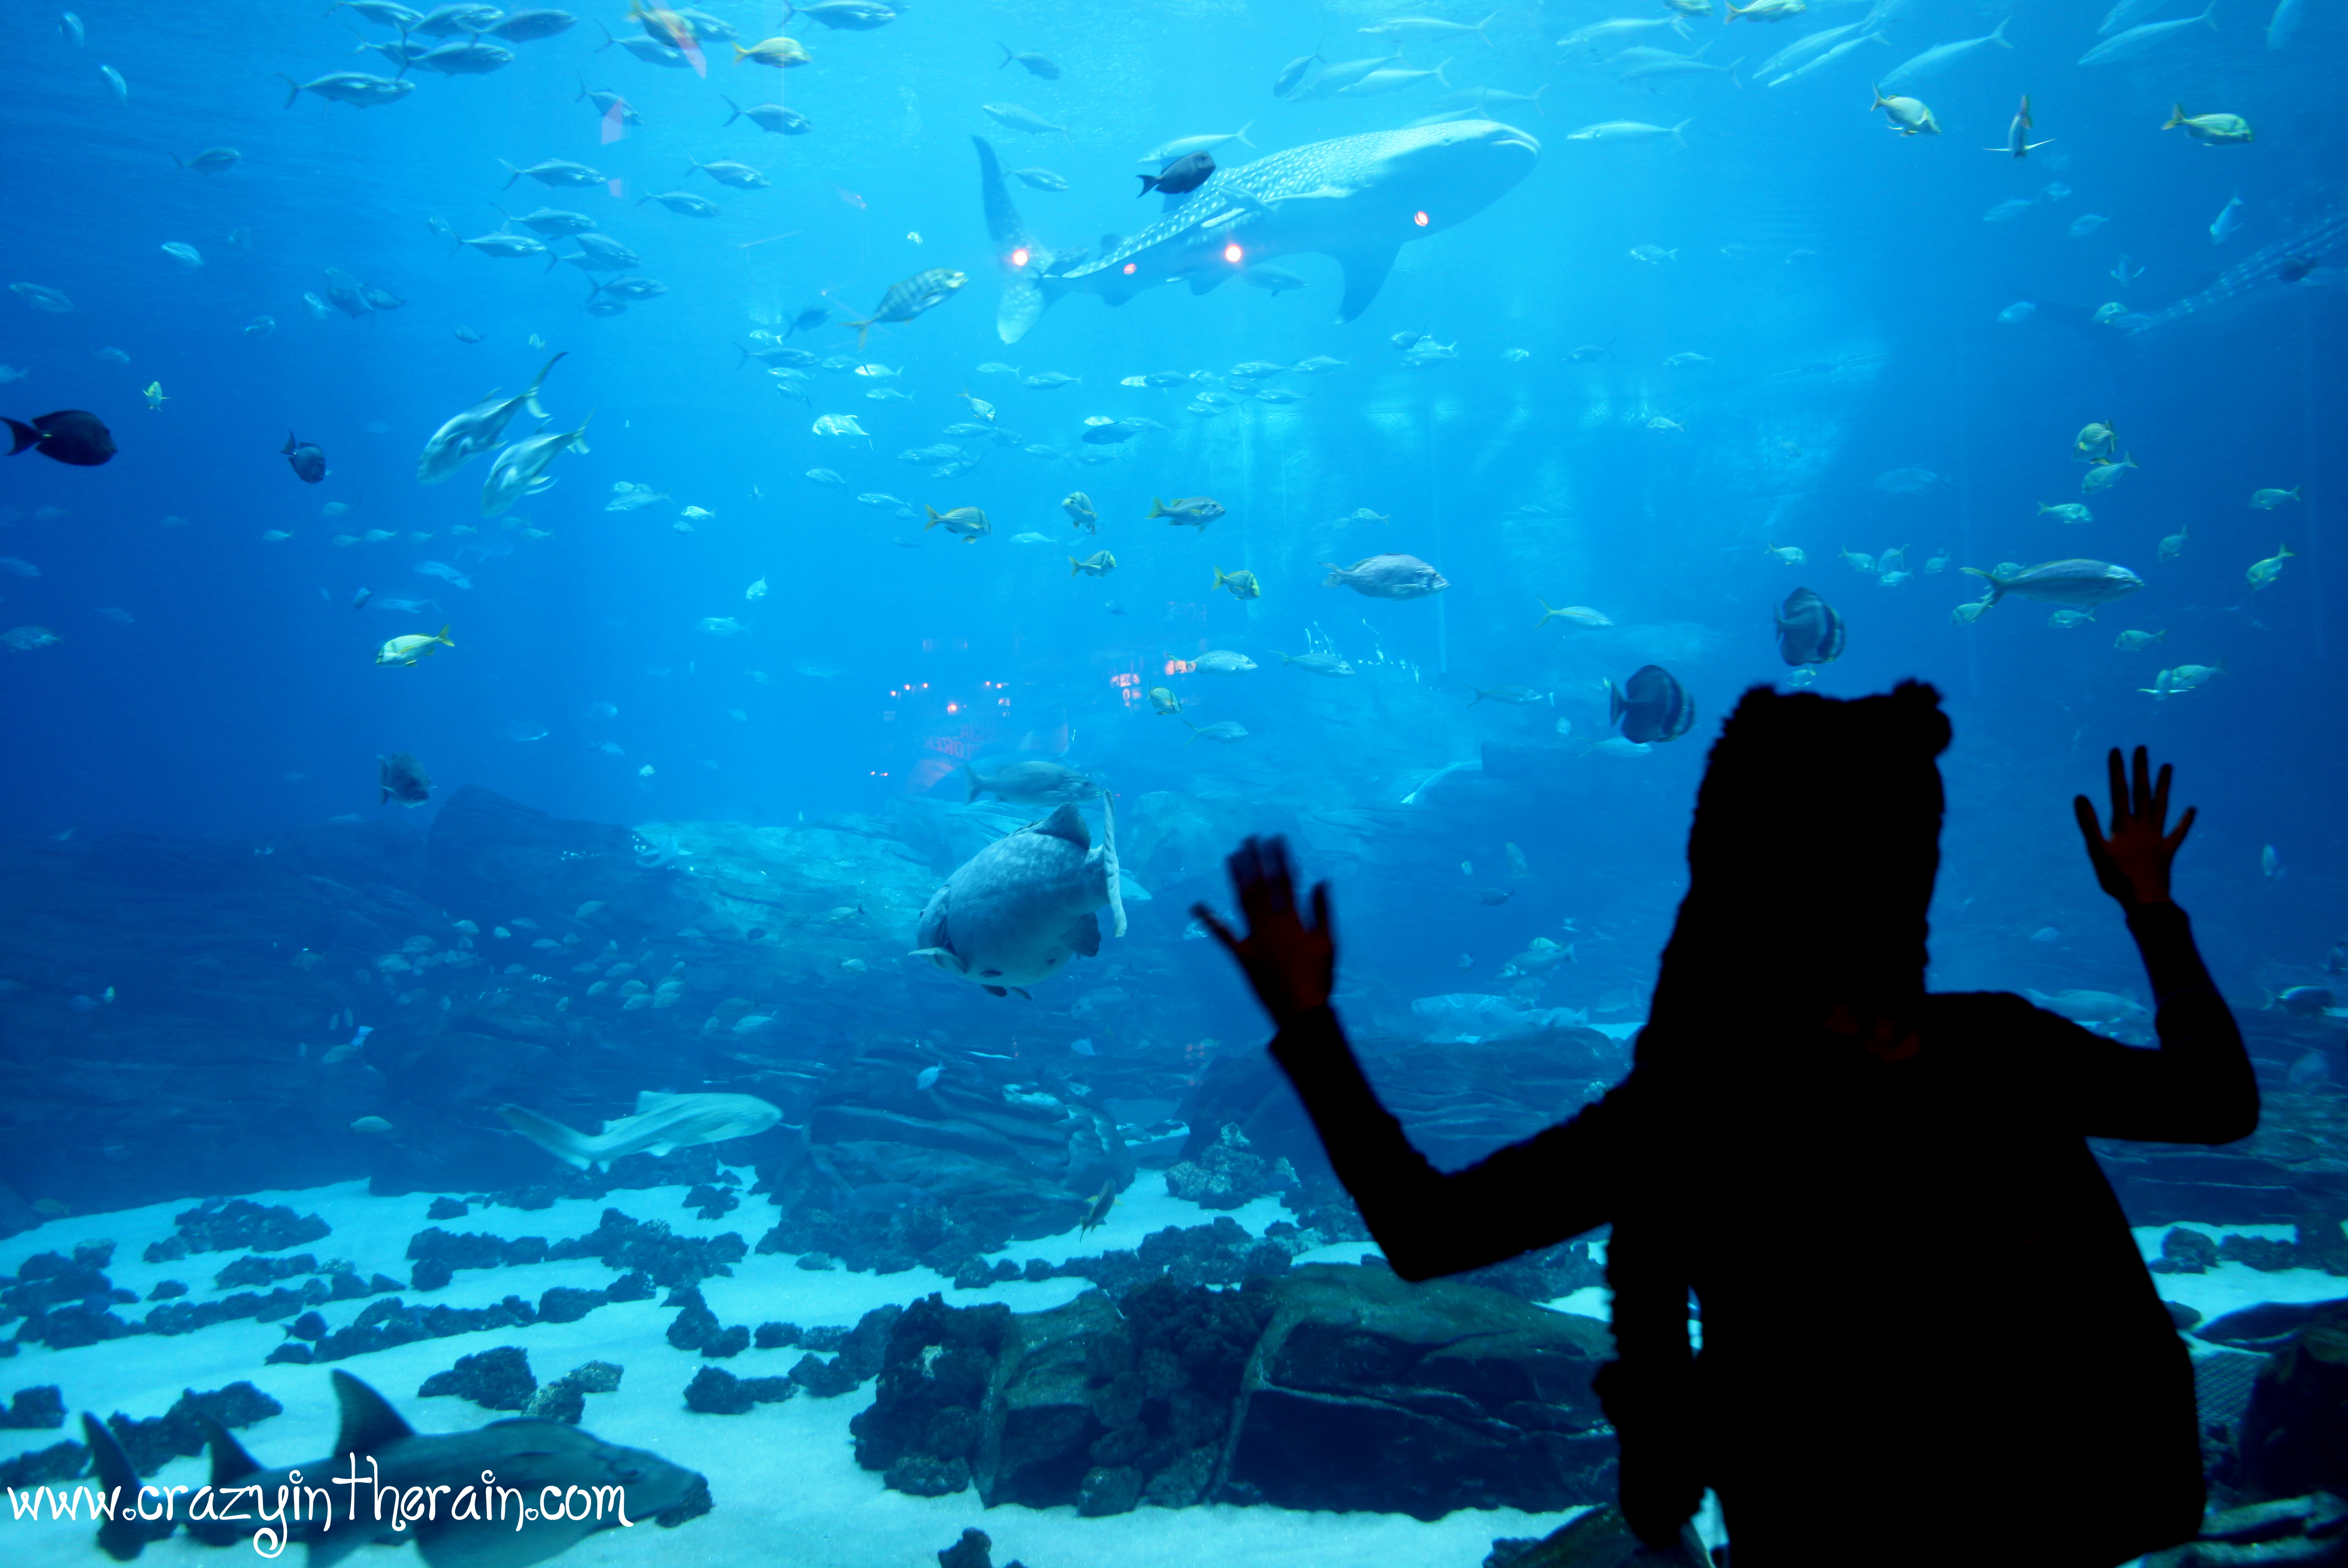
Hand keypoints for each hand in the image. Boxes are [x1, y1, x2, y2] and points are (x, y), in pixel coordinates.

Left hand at [1190, 835, 1334, 1026]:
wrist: (1300, 1010)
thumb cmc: (1318, 977)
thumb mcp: (1327, 943)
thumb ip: (1322, 911)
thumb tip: (1321, 881)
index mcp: (1292, 920)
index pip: (1284, 881)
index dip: (1278, 858)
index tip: (1274, 838)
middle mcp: (1270, 925)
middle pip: (1260, 886)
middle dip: (1255, 861)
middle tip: (1249, 838)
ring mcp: (1255, 940)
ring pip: (1243, 902)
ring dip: (1237, 878)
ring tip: (1232, 856)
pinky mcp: (1243, 956)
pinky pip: (1223, 936)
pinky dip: (1210, 920)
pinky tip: (1197, 905)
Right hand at [2073, 746, 2195, 906]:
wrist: (2145, 900)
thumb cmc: (2117, 878)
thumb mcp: (2096, 850)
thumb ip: (2089, 823)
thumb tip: (2081, 797)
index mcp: (2124, 825)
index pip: (2119, 791)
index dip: (2117, 770)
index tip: (2117, 750)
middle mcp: (2143, 826)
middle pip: (2142, 792)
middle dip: (2141, 769)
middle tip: (2142, 748)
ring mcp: (2157, 837)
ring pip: (2161, 805)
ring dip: (2164, 786)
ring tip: (2168, 766)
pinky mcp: (2167, 851)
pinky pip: (2178, 833)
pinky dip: (2185, 820)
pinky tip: (2192, 808)